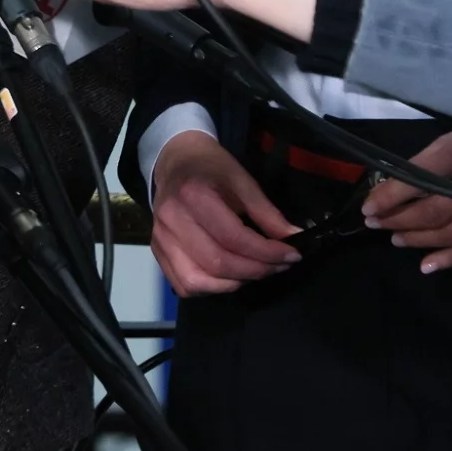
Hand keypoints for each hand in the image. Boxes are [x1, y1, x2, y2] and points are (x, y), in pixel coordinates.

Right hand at [148, 133, 299, 295]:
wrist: (175, 161)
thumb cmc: (212, 168)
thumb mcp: (244, 182)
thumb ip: (267, 213)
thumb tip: (294, 239)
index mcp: (193, 195)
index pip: (234, 238)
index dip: (268, 253)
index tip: (292, 256)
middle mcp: (172, 220)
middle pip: (217, 263)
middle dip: (256, 270)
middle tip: (278, 266)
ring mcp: (160, 238)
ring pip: (196, 280)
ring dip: (233, 283)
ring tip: (254, 272)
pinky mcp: (156, 251)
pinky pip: (183, 284)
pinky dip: (210, 289)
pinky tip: (229, 276)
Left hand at [363, 130, 451, 273]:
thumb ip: (427, 161)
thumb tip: (388, 188)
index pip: (418, 178)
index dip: (389, 197)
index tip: (368, 207)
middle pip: (435, 211)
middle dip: (399, 220)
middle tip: (377, 223)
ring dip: (419, 240)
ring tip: (395, 239)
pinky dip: (451, 259)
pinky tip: (427, 265)